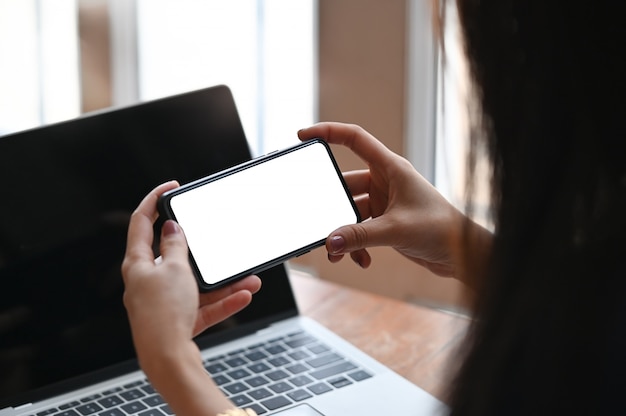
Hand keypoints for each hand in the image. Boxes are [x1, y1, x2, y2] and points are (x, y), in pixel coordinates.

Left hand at [122, 181, 261, 361]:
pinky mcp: (177, 320)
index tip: (171, 187)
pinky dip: (221, 301)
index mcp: (137, 264)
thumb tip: (170, 229)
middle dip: (202, 249)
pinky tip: (243, 295)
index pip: (141, 222)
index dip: (154, 200)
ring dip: (222, 281)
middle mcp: (147, 282)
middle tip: (215, 237)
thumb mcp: (175, 270)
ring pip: (196, 284)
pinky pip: (203, 306)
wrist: (167, 360)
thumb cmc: (163, 315)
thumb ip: (175, 246)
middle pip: (175, 256)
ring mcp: (163, 302)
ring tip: (247, 277)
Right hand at [298, 122, 489, 283]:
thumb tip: (330, 242)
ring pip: (350, 212)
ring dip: (343, 233)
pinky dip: (356, 244)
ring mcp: (385, 202)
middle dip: (332, 208)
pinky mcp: (385, 222)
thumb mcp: (396, 230)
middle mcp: (386, 181)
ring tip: (338, 253)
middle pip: (345, 185)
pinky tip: (362, 259)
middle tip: (320, 223)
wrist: (462, 254)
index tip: (303, 136)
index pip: (355, 139)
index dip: (328, 132)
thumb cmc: (442, 230)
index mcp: (391, 168)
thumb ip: (360, 235)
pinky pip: (359, 229)